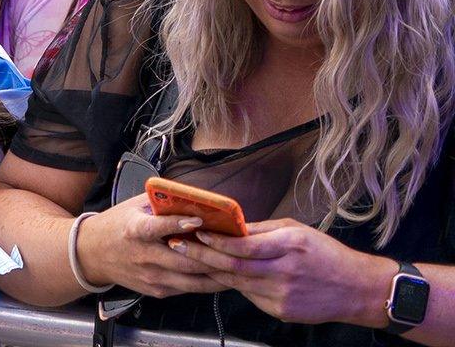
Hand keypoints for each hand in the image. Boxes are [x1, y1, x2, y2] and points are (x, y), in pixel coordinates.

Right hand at [73, 194, 227, 298]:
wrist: (92, 254)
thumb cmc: (118, 226)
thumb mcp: (134, 206)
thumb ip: (162, 203)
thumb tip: (195, 197)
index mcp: (135, 229)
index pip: (157, 228)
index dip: (179, 224)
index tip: (200, 221)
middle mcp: (144, 256)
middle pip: (185, 260)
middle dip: (214, 257)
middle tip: (237, 250)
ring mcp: (151, 276)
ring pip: (192, 281)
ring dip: (217, 275)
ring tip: (238, 267)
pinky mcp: (157, 290)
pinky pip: (188, 289)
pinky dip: (207, 283)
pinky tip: (222, 277)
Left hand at [172, 218, 394, 326]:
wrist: (359, 291)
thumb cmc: (328, 255)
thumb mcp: (297, 230)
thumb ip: (262, 229)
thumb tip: (231, 225)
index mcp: (289, 246)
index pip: (242, 245)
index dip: (215, 240)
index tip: (194, 231)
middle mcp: (284, 272)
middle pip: (233, 267)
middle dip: (201, 255)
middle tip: (177, 245)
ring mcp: (282, 296)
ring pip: (237, 283)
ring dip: (212, 271)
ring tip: (190, 258)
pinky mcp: (281, 312)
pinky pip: (250, 296)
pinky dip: (237, 285)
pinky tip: (225, 275)